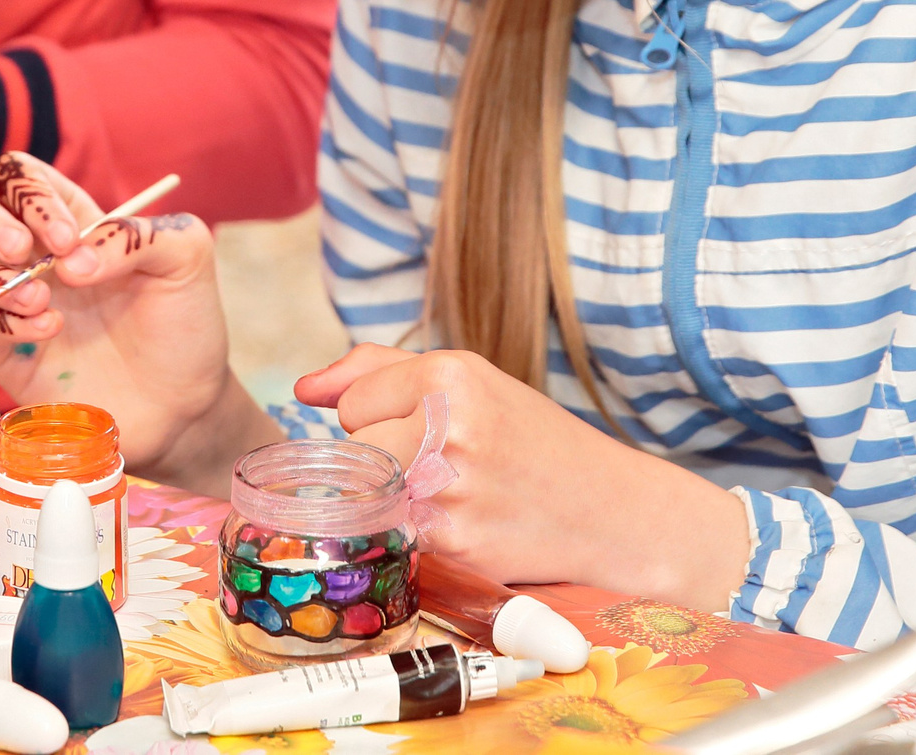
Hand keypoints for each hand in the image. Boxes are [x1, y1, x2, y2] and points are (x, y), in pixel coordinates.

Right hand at [0, 153, 276, 493]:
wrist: (184, 403)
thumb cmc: (183, 322)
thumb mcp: (186, 257)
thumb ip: (135, 235)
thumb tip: (70, 260)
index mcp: (71, 218)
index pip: (17, 175)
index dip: (31, 196)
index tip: (68, 240)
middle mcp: (34, 254)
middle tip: (22, 251)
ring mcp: (15, 302)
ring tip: (42, 301)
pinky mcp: (7, 353)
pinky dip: (5, 322)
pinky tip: (51, 332)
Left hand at [297, 345, 751, 610]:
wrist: (612, 513)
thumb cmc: (533, 441)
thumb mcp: (469, 383)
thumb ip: (377, 371)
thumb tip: (303, 387)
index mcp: (452, 377)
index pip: (353, 402)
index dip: (383, 418)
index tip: (426, 429)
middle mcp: (447, 430)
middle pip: (355, 452)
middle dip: (388, 463)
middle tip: (452, 467)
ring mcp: (448, 492)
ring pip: (373, 497)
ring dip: (405, 502)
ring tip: (466, 496)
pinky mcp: (453, 544)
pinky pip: (399, 538)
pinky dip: (425, 536)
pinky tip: (472, 527)